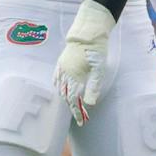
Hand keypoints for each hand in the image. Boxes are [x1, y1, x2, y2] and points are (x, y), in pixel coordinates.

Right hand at [53, 0, 116, 123]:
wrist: (87, 34)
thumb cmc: (96, 52)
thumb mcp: (99, 70)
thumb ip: (93, 87)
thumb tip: (90, 104)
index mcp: (74, 77)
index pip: (74, 100)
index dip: (77, 112)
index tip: (82, 122)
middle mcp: (65, 74)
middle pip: (66, 96)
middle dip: (73, 107)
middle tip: (81, 116)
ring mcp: (62, 68)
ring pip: (60, 88)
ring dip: (66, 98)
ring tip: (72, 105)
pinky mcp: (61, 62)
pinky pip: (56, 77)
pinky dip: (58, 86)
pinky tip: (61, 88)